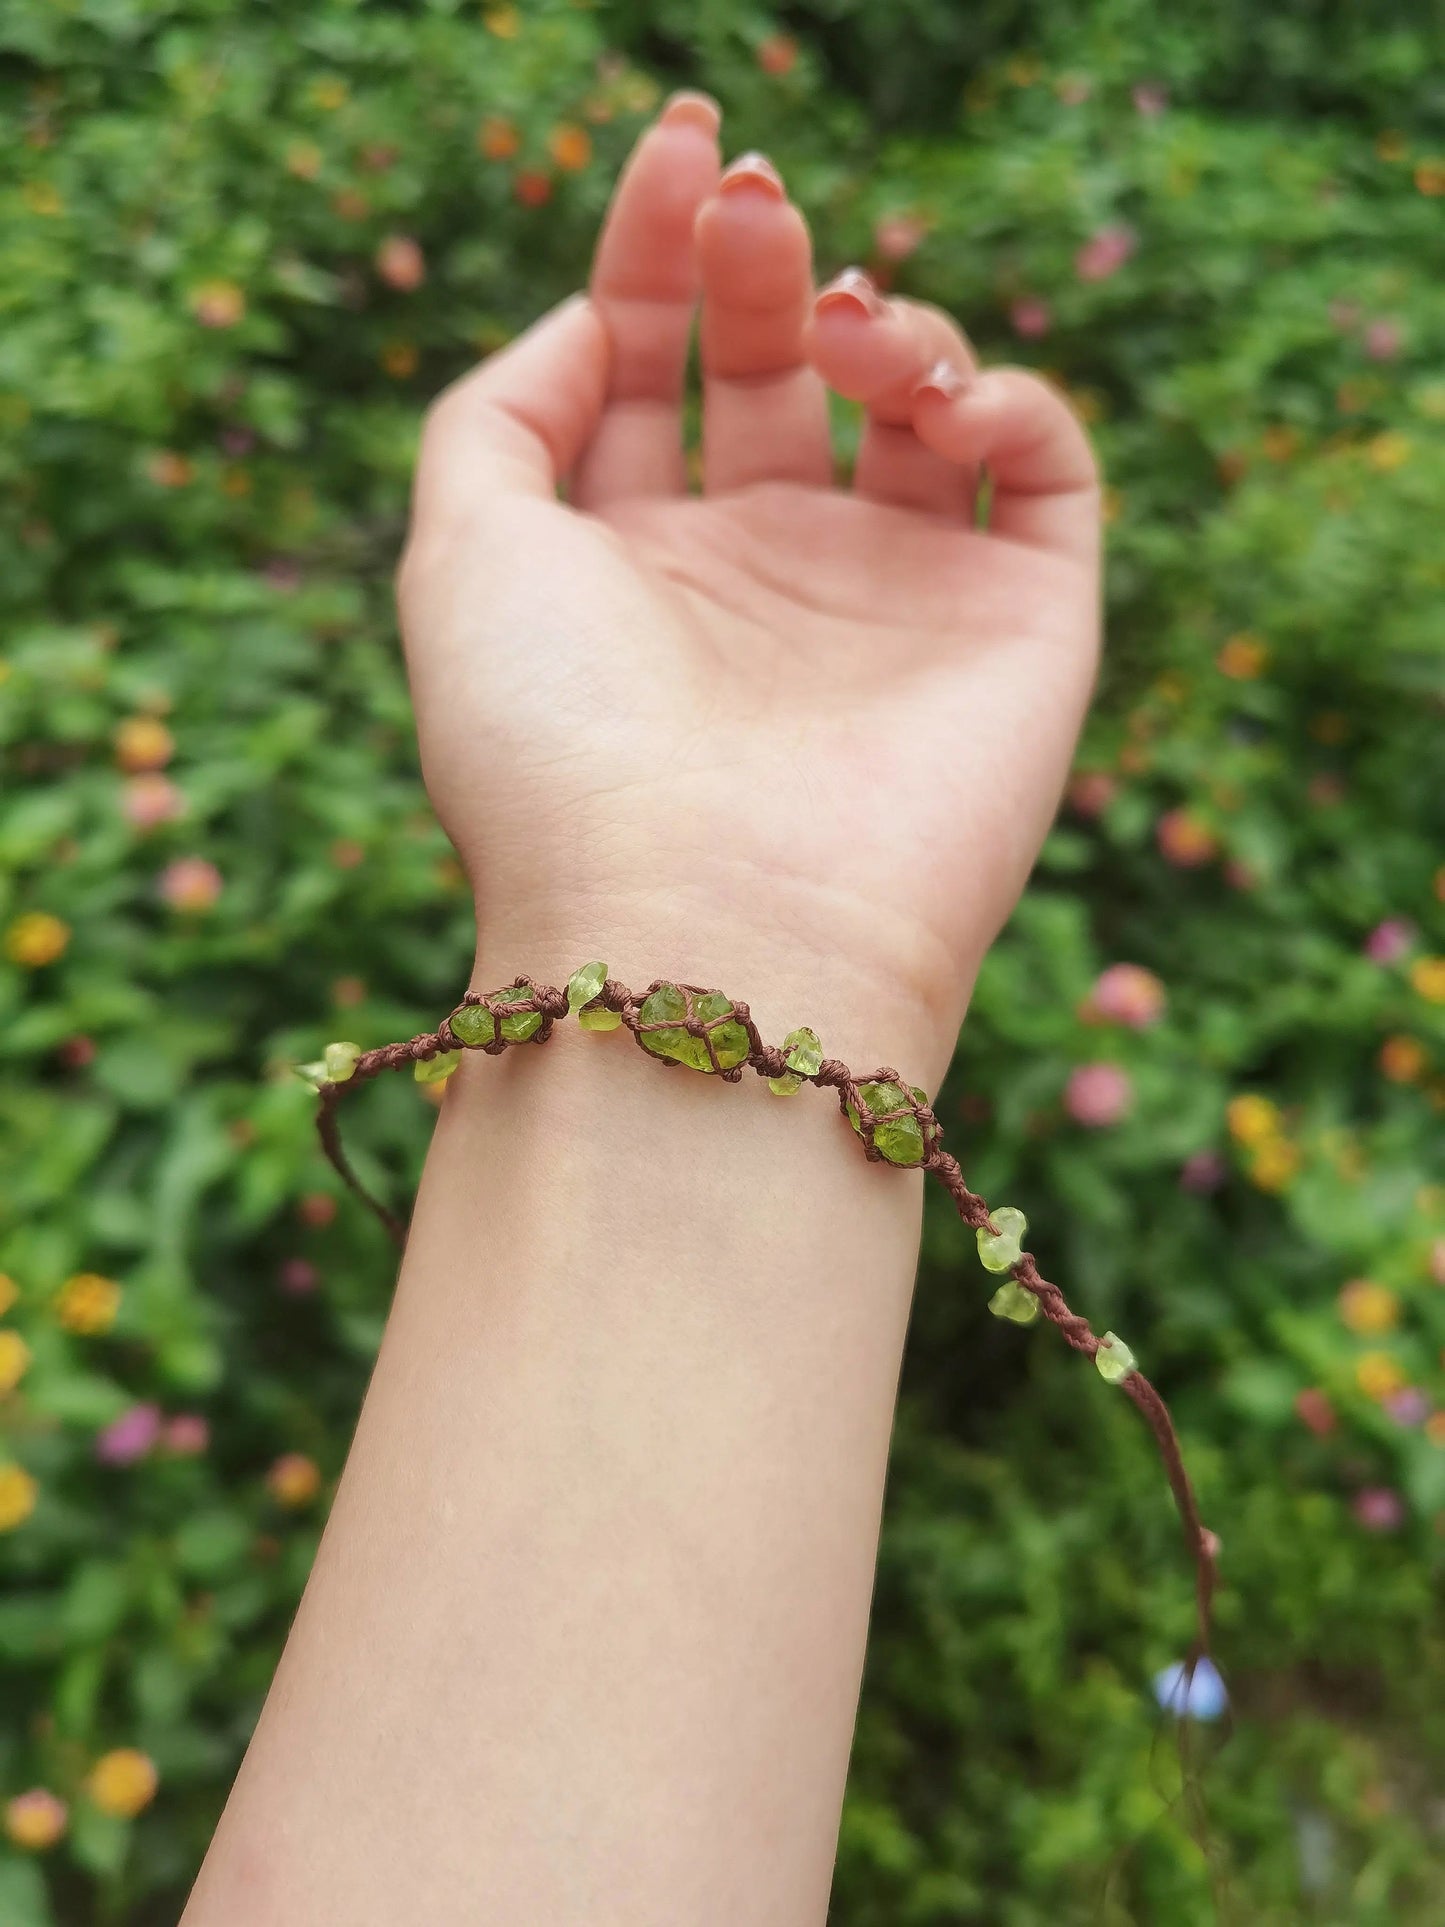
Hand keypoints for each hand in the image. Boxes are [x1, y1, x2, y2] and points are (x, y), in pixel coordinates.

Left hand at [398, 94, 1100, 1077]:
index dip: (657, 247)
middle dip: (765, 261)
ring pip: (921, 404)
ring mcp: (894, 605)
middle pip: (781, 368)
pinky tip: (935, 401)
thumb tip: (595, 320)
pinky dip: (1007, 397)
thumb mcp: (460, 553)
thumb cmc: (560, 752)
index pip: (653, 368)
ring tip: (848, 325)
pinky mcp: (1020, 631)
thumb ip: (499, 409)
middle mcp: (764, 581)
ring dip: (889, 321)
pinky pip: (1044, 471)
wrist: (708, 929)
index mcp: (635, 566)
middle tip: (757, 207)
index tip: (679, 143)